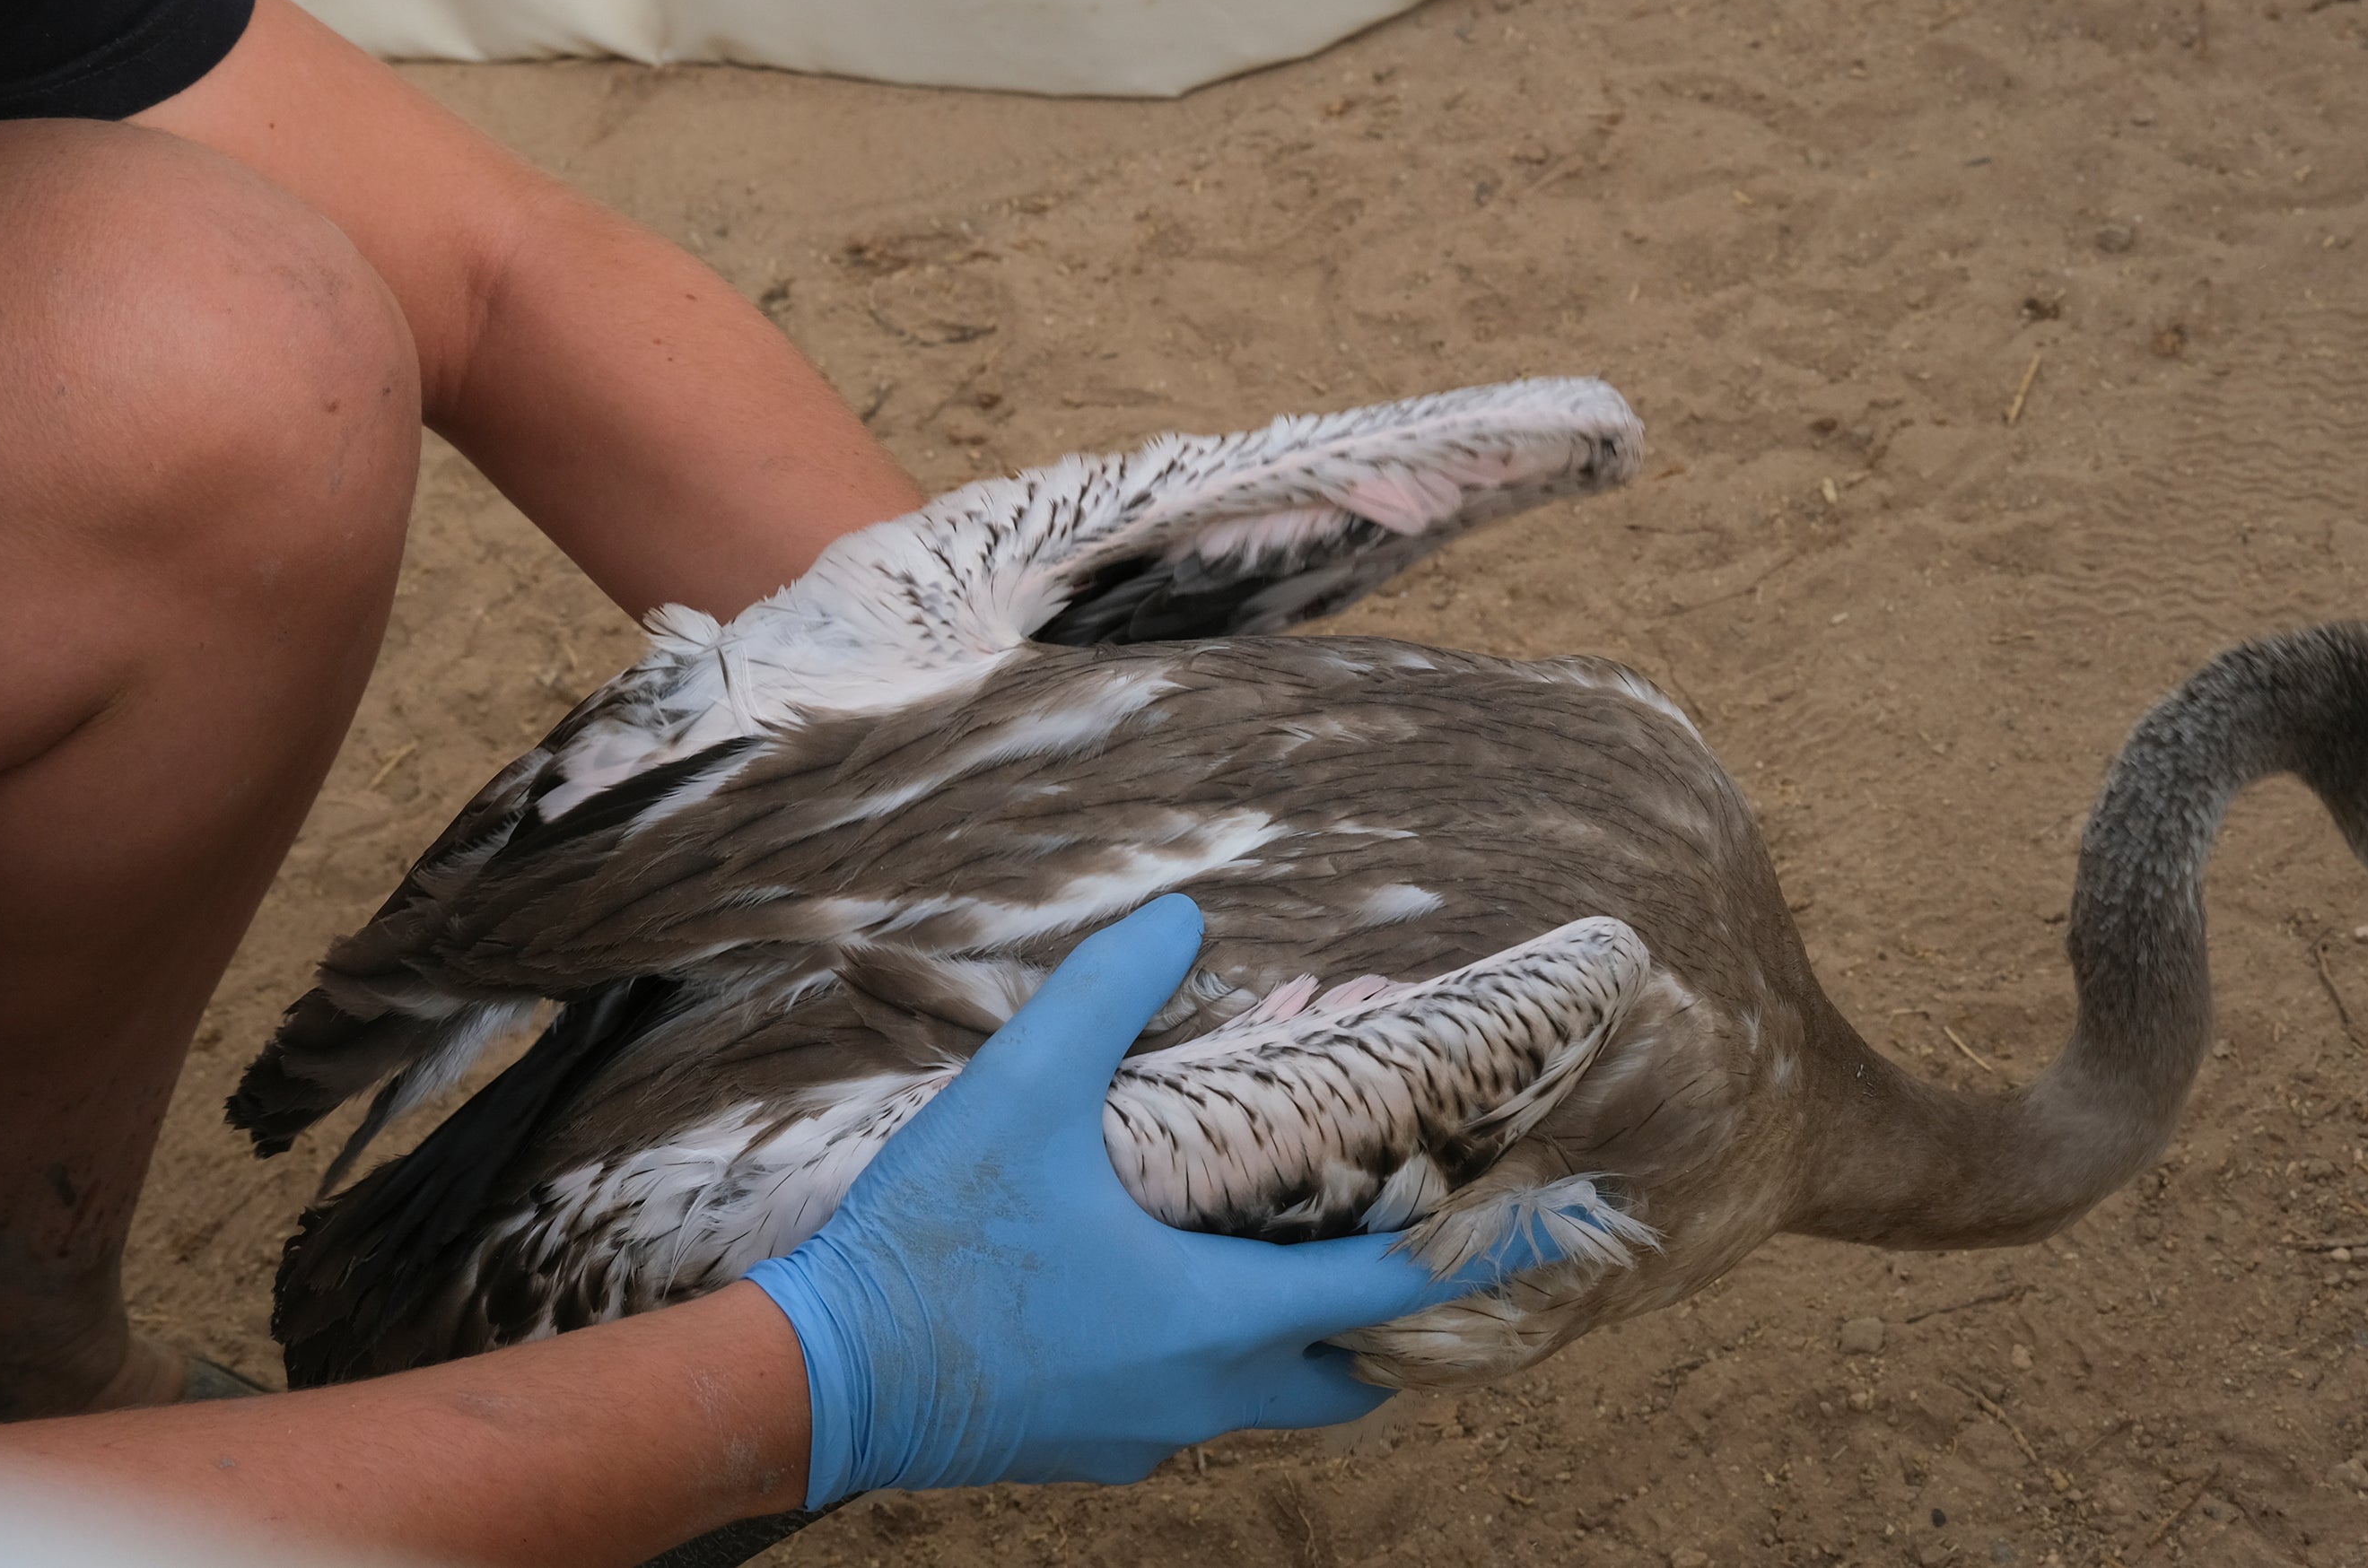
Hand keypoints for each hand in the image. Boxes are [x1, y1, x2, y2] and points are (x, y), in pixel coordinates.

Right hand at [745, 895, 1546, 1502]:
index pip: (1391, 1287)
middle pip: (1348, 1370)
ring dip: (1299, 1328)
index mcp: (1216, 1316)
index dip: (1475, 1249)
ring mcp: (1144, 1433)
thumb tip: (1182, 919)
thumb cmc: (931, 1244)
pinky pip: (1187, 1402)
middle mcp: (1202, 1393)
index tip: (1548, 1220)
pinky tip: (1166, 1280)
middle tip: (1417, 1239)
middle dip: (1397, 1315)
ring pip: (1267, 1390)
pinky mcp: (1089, 1447)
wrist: (819, 1380)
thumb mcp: (1020, 1090)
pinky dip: (1213, 1347)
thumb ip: (1108, 995)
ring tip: (1295, 1243)